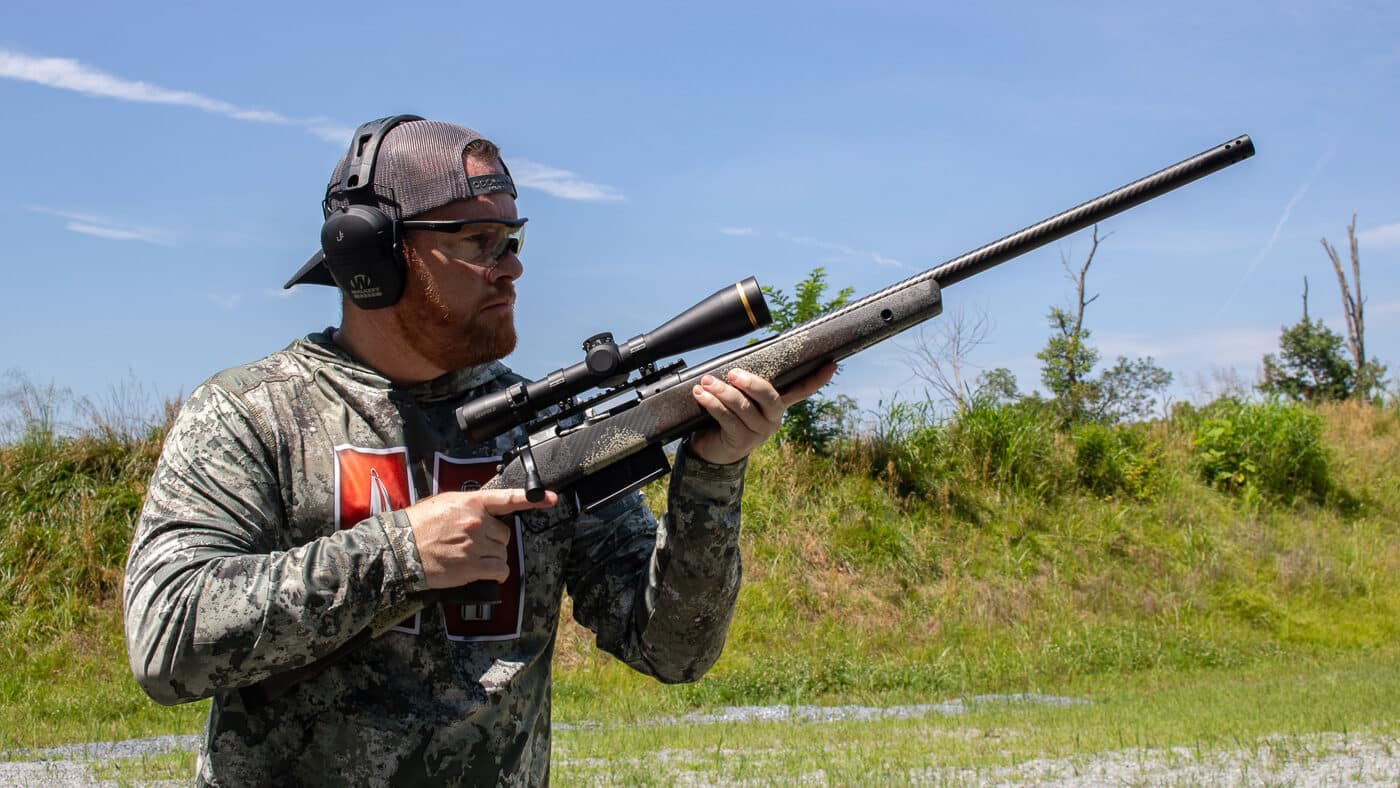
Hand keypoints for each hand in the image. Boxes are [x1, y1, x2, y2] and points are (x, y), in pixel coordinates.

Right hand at [404, 488, 557, 588]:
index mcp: (471, 502)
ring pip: (503, 553)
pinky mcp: (471, 566)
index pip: (508, 499)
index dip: (533, 499)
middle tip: (473, 544)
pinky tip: (483, 572)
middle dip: (494, 541)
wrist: (399, 548)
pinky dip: (496, 573)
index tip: (553, 499)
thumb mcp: (444, 503)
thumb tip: (484, 513)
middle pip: (505, 534)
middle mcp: (477, 522)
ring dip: (493, 558)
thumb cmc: (418, 525)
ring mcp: (475, 544)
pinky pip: (499, 570)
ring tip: (471, 558)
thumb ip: (469, 506)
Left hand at [689, 362, 838, 464]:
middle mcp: (772, 419)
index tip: (831, 365)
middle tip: (733, 373)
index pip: (801, 390)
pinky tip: (702, 395)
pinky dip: (712, 404)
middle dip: (751, 383)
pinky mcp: (741, 441)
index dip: (816, 380)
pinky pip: (726, 418)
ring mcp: (758, 432)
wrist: (713, 451)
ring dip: (722, 392)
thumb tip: (736, 363)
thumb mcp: (741, 398)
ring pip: (743, 407)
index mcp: (777, 405)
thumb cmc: (728, 417)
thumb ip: (745, 385)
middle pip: (769, 397)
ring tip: (706, 382)